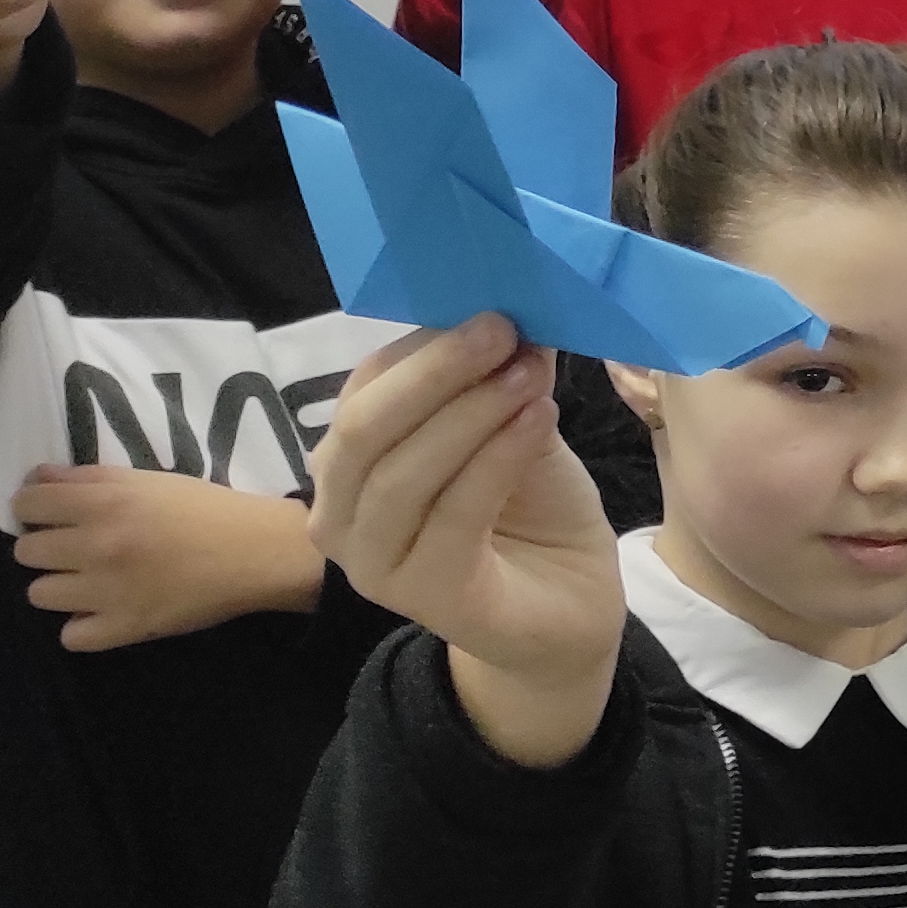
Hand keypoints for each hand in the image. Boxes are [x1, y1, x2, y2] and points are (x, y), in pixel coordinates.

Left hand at [11, 467, 328, 649]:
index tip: (51, 515)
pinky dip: (83, 626)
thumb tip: (35, 479)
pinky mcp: (125, 627)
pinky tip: (104, 612)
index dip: (33, 509)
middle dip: (47, 548)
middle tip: (76, 548)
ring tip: (90, 582)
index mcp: (103, 502)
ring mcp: (107, 591)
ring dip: (61, 587)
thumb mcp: (148, 480)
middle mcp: (96, 546)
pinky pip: (71, 636)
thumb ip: (89, 477)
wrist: (260, 551)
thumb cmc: (205, 509)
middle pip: (26, 552)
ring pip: (39, 595)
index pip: (25, 505)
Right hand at [308, 317, 623, 767]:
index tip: (487, 304)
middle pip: (366, 428)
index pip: (364, 390)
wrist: (567, 603)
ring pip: (405, 472)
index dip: (421, 344)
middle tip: (501, 327)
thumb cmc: (528, 510)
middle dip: (435, 371)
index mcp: (348, 465)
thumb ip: (497, 380)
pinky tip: (538, 420)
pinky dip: (497, 459)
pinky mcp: (426, 595)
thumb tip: (512, 309)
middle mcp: (340, 516)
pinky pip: (455, 513)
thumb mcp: (513, 427)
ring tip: (529, 373)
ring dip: (470, 412)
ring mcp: (373, 564)